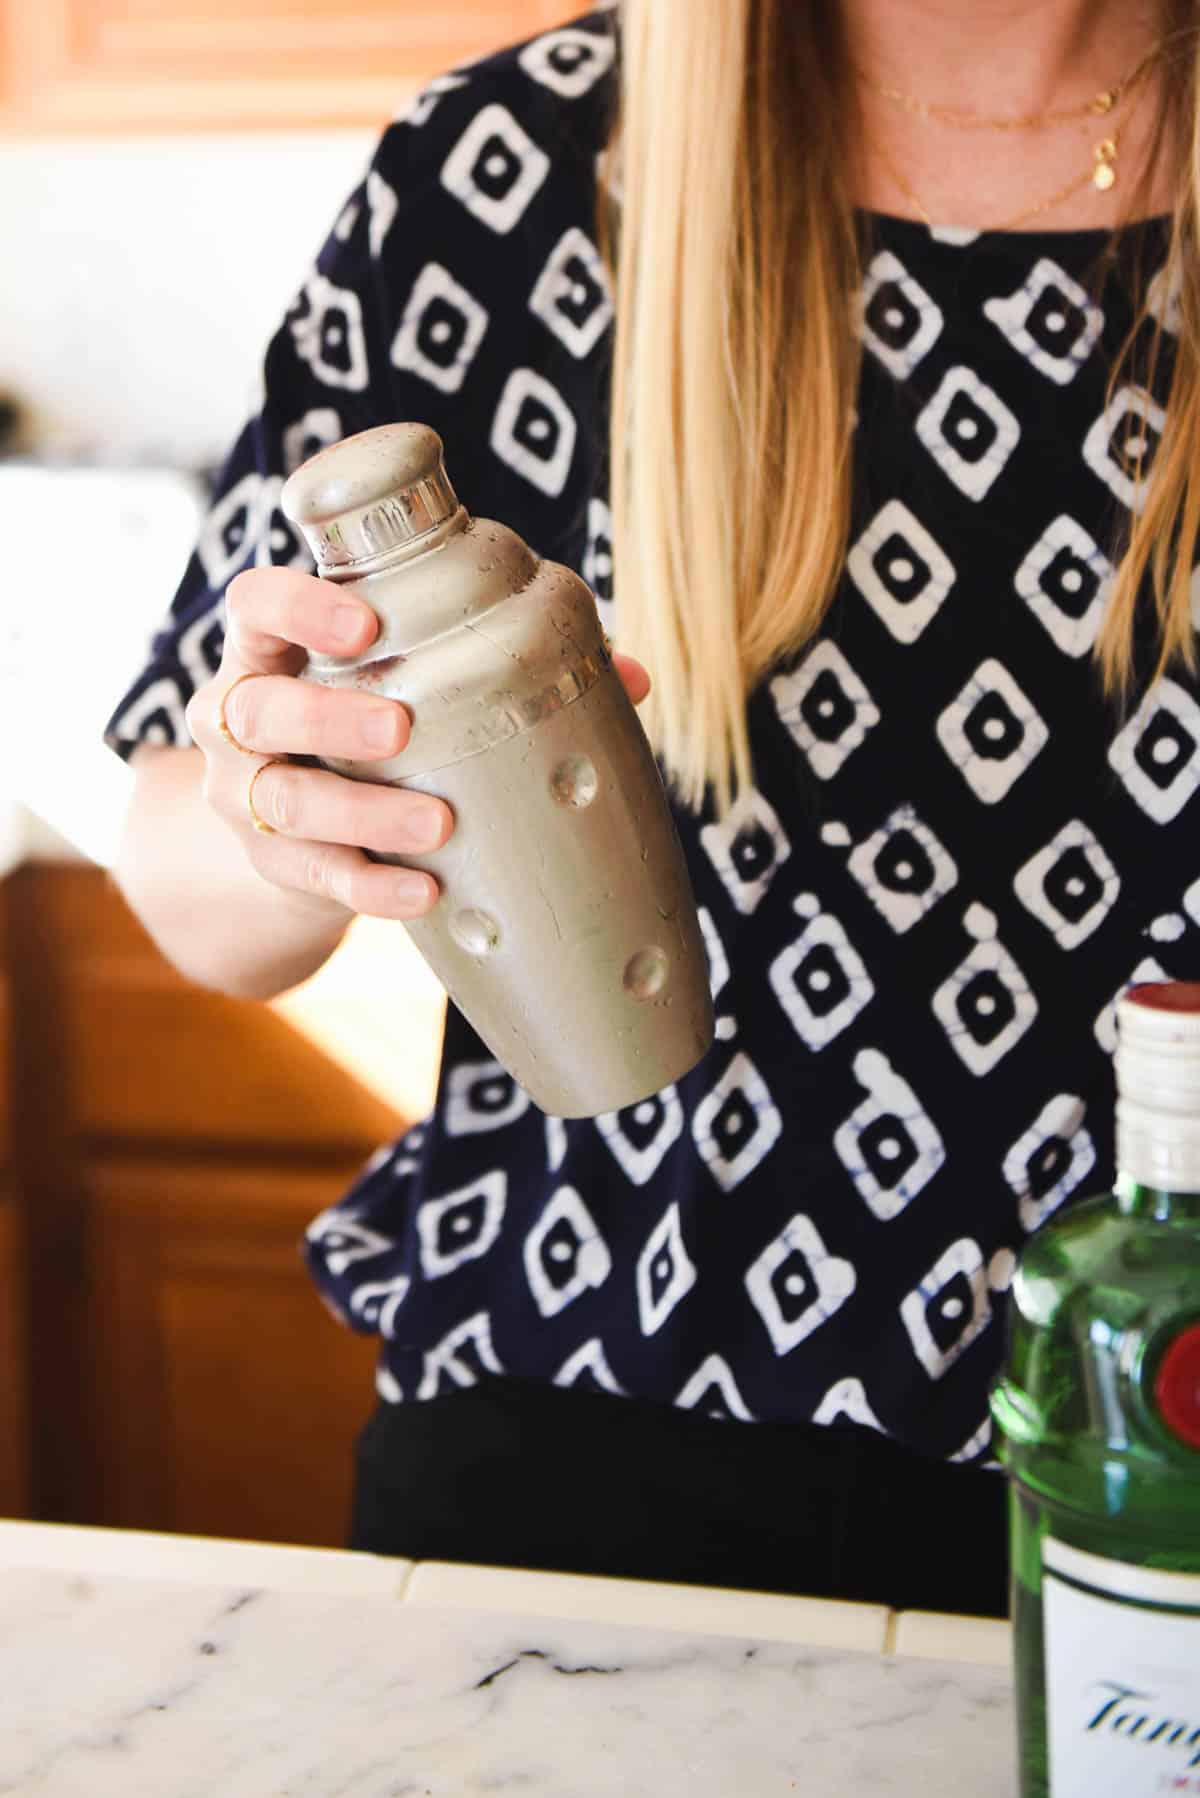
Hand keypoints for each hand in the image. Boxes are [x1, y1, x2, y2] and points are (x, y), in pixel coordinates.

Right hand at [186, 566, 648, 922]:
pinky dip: (372, 888)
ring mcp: (245, 796)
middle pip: (260, 708)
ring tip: (437, 824)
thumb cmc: (372, 731)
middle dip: (328, 718)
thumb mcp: (408, 685)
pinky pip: (315, 880)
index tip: (363, 625)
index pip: (256, 604)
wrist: (306, 838)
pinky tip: (424, 892)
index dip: (298, 608)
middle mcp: (241, 716)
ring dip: (363, 813)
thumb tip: (629, 676)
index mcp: (276, 648)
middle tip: (401, 729)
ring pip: (283, 802)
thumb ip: (506, 667)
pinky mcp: (272, 867)